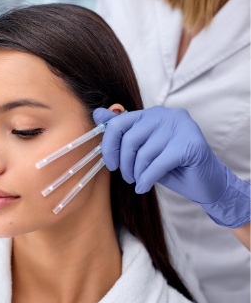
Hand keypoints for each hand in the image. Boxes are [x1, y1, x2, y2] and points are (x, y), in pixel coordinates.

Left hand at [93, 106, 226, 203]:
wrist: (205, 182)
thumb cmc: (171, 166)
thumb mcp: (142, 149)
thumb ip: (122, 131)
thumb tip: (97, 114)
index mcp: (152, 114)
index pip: (120, 122)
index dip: (109, 145)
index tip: (111, 164)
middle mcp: (167, 115)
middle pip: (130, 139)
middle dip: (124, 164)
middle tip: (127, 177)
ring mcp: (181, 127)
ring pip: (144, 154)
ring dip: (137, 174)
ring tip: (139, 181)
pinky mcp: (191, 144)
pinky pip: (157, 165)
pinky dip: (146, 180)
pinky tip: (144, 187)